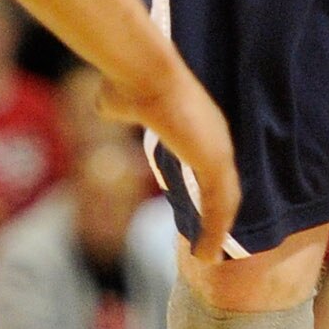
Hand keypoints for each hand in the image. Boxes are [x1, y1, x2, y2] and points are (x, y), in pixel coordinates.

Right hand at [104, 55, 239, 261]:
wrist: (143, 74)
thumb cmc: (130, 83)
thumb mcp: (118, 102)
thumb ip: (119, 111)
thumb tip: (102, 107)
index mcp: (199, 124)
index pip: (211, 165)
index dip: (209, 190)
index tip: (201, 210)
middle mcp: (216, 137)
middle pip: (224, 186)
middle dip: (219, 215)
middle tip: (210, 240)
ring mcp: (219, 150)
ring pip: (226, 200)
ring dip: (218, 229)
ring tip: (208, 254)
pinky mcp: (216, 163)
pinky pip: (220, 206)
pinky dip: (216, 231)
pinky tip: (207, 252)